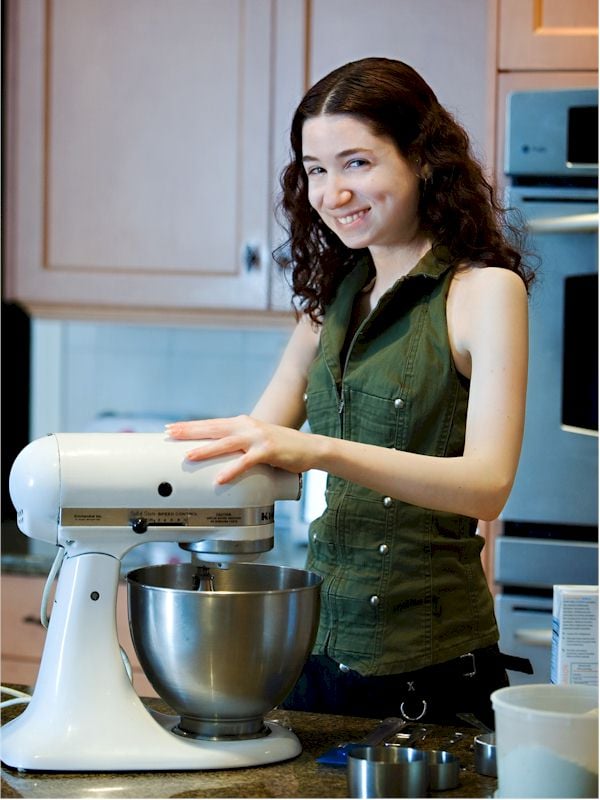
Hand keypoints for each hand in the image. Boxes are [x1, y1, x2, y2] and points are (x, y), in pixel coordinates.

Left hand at [166, 415, 314, 483]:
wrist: (310, 447)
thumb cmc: (282, 447)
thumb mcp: (256, 440)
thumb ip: (239, 444)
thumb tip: (218, 454)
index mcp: (242, 423)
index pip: (211, 423)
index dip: (190, 426)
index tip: (171, 428)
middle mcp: (248, 426)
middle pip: (213, 428)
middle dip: (190, 431)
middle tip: (170, 434)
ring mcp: (258, 438)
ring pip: (226, 443)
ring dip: (206, 450)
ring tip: (188, 456)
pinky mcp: (268, 451)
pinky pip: (246, 462)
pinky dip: (232, 470)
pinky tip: (220, 478)